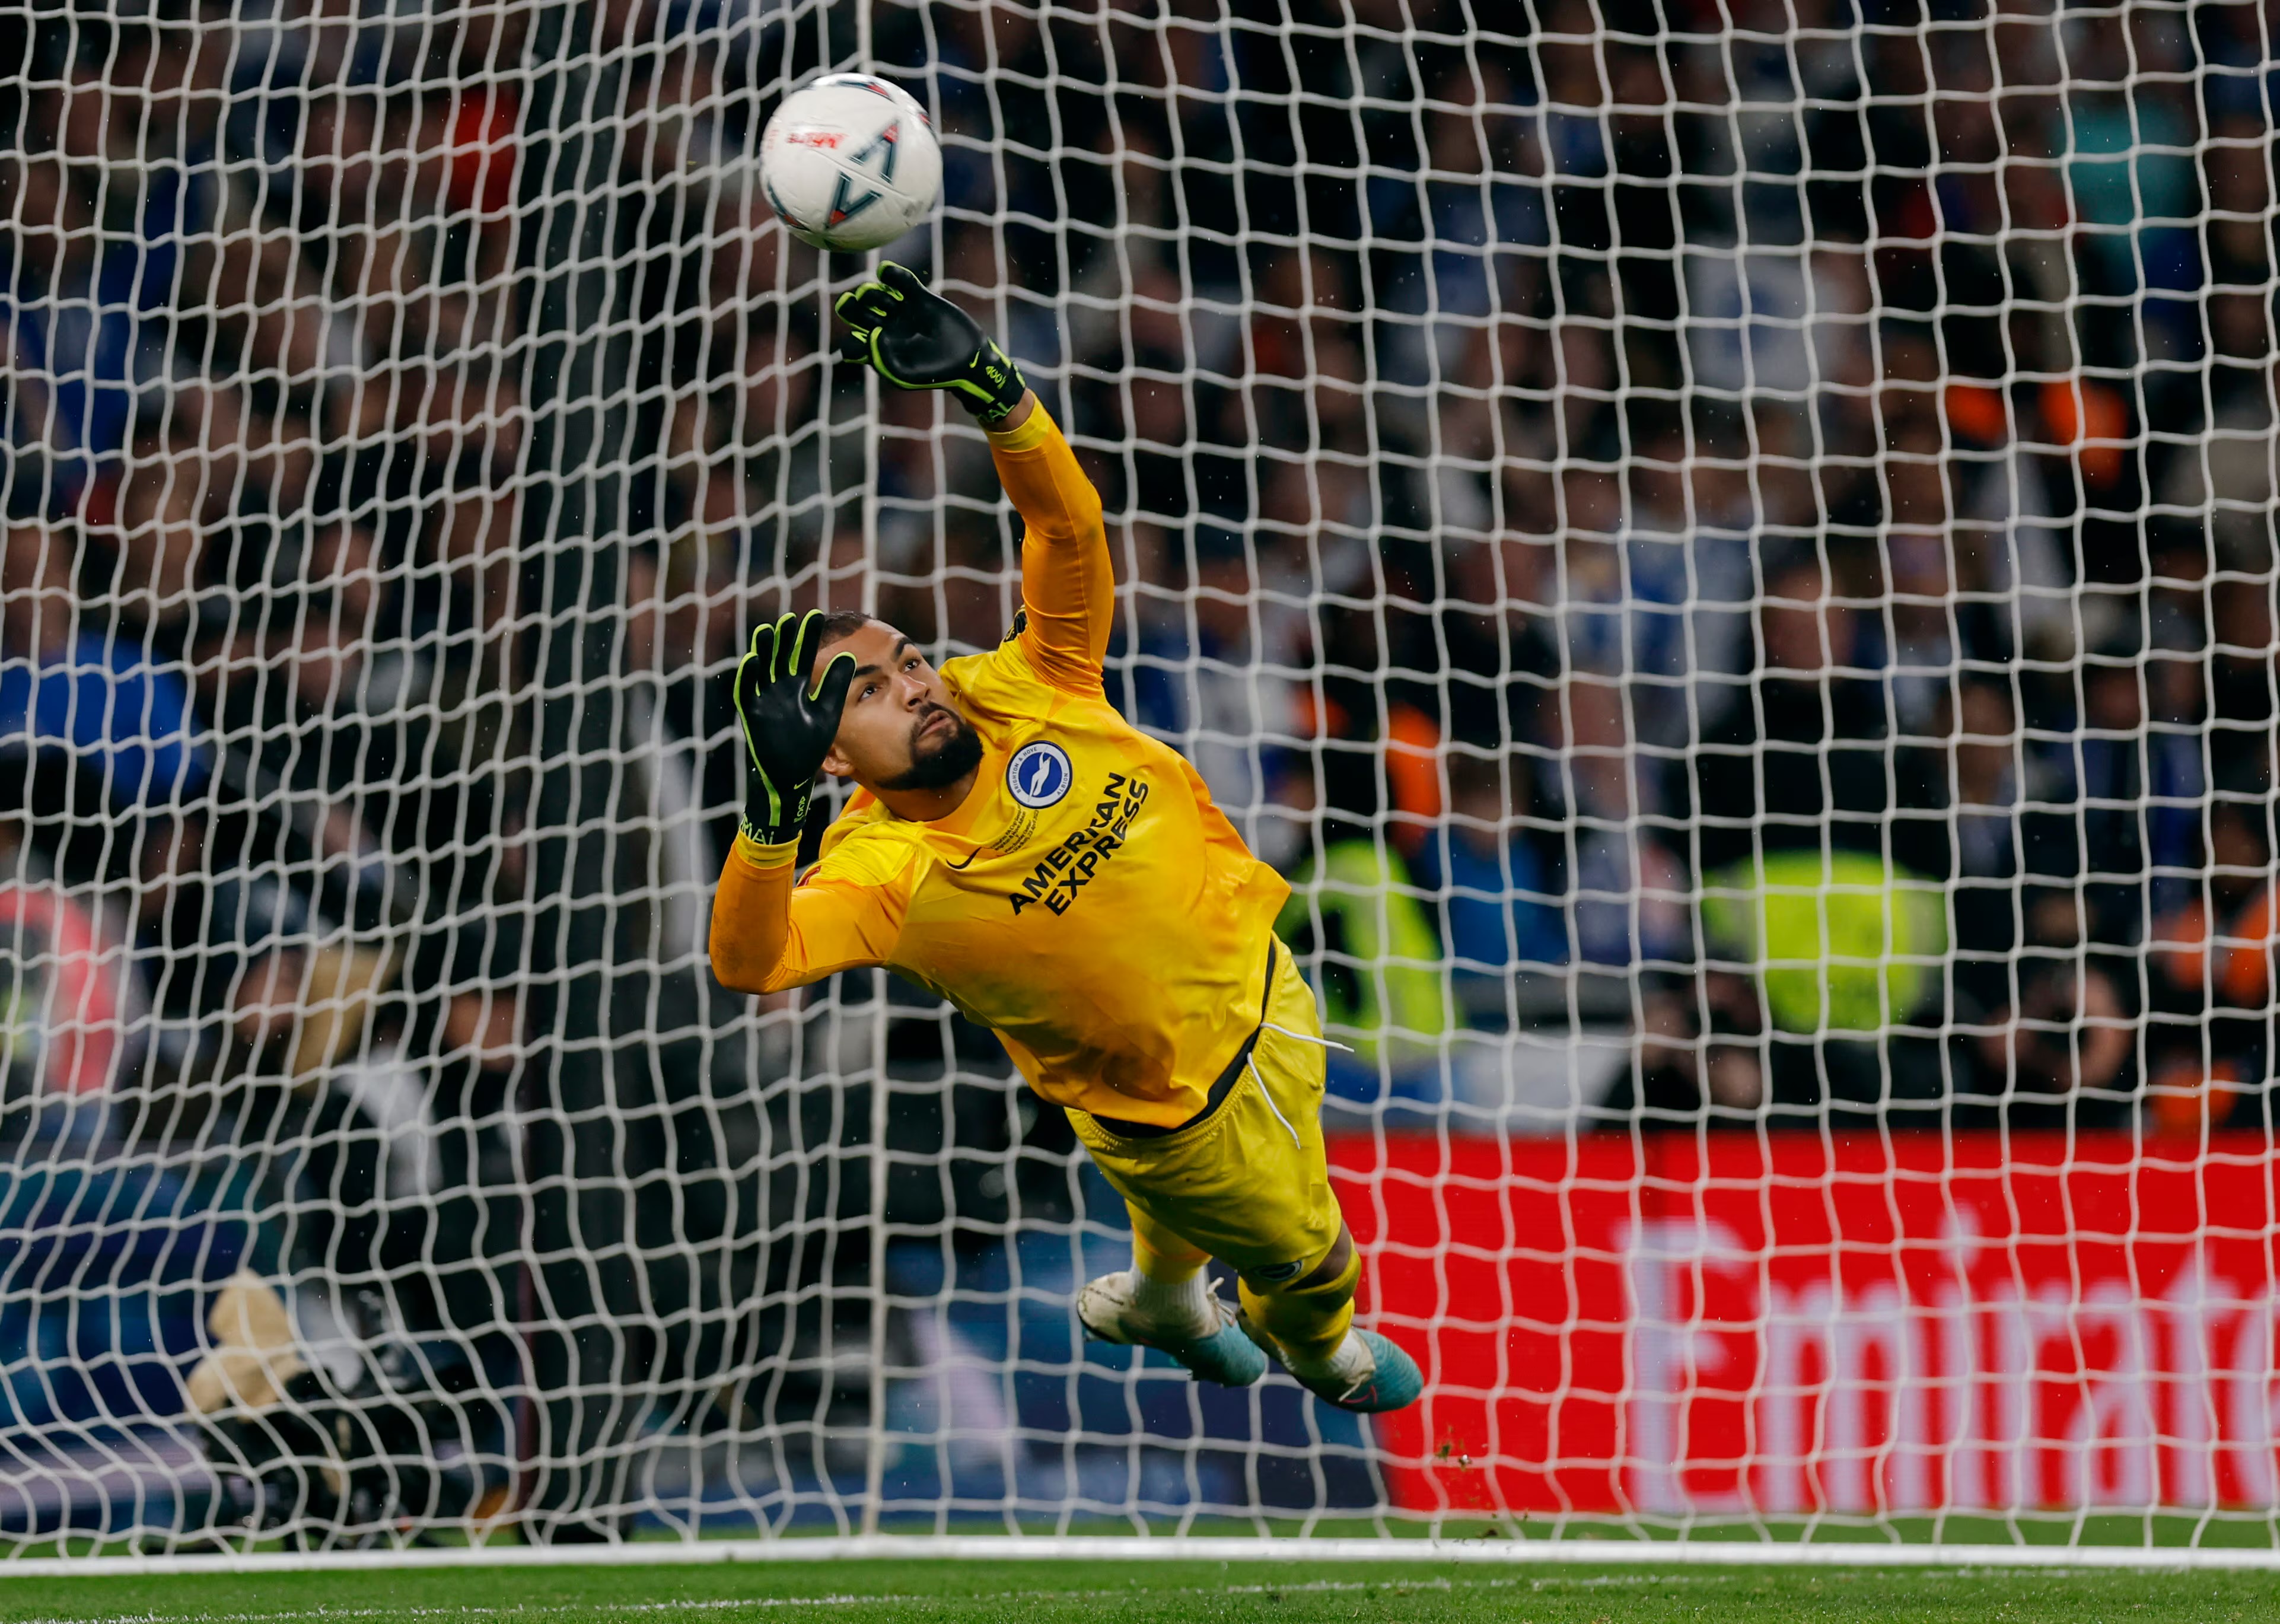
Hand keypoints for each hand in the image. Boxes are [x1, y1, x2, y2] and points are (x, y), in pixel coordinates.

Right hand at [733, 611, 856, 845]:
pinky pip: (747, 692)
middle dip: (784, 640)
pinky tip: (753, 660)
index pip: (803, 656)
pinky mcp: (752, 715)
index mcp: (798, 687)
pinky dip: (748, 677)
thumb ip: (835, 686)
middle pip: (780, 658)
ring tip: (767, 631)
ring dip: (763, 651)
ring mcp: (764, 700)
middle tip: (789, 618)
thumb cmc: (810, 745)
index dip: (807, 638)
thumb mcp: (828, 712)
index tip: (815, 616)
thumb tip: (849, 656)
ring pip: (762, 670)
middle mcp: (779, 689)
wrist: (793, 775)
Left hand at [834, 261, 1027, 424]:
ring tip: (872, 294)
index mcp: (879, 350)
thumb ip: (882, 359)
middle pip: (858, 313)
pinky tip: (884, 271)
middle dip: (849, 306)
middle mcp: (887, 328)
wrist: (966, 359)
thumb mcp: (904, 373)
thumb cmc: (934, 373)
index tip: (861, 340)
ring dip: (868, 292)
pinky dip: (890, 274)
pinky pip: (901, 281)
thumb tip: (869, 335)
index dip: (851, 342)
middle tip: (850, 301)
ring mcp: (902, 311)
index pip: (853, 343)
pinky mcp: (919, 297)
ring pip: (876, 295)